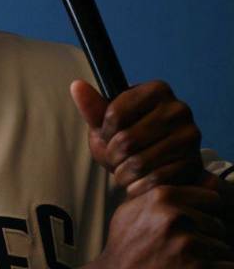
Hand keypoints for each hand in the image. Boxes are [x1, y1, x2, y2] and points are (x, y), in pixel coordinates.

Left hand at [71, 79, 210, 197]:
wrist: (159, 165)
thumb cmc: (129, 140)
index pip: (114, 113)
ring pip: (139, 162)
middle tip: (116, 158)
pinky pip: (154, 179)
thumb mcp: (107, 124)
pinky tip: (138, 181)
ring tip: (125, 170)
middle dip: (113, 155)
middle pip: (126, 139)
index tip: (109, 136)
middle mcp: (178, 108)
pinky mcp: (193, 163)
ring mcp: (190, 136)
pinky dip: (138, 185)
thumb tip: (76, 86)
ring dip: (123, 172)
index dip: (105, 131)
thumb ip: (92, 107)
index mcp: (157, 90)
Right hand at [90, 185, 233, 268]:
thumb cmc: (125, 246)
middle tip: (185, 249)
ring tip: (184, 261)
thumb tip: (195, 177)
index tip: (194, 225)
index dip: (205, 212)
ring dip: (210, 257)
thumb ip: (157, 194)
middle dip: (207, 237)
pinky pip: (225, 266)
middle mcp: (176, 216)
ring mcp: (188, 243)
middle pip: (218, 225)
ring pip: (222, 248)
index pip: (211, 197)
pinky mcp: (199, 267)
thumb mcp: (131, 211)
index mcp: (162, 197)